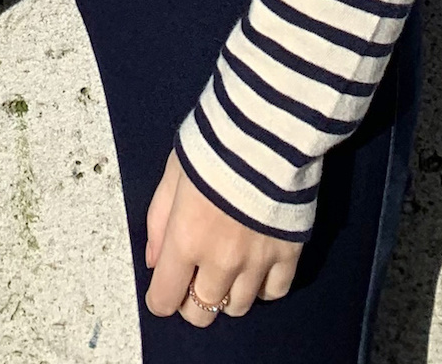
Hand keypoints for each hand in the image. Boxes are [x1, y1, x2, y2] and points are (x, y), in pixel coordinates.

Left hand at [143, 149, 302, 325]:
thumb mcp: (173, 173)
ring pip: (237, 308)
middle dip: (191, 301)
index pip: (165, 298)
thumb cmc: (213, 144)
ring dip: (227, 294)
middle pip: (201, 313)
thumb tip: (153, 261)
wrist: (268, 128)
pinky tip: (256, 267)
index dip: (160, 299)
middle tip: (194, 278)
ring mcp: (257, 262)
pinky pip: (273, 293)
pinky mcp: (288, 254)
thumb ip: (158, 220)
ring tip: (226, 268)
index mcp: (186, 239)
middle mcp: (220, 261)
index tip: (164, 290)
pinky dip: (262, 287)